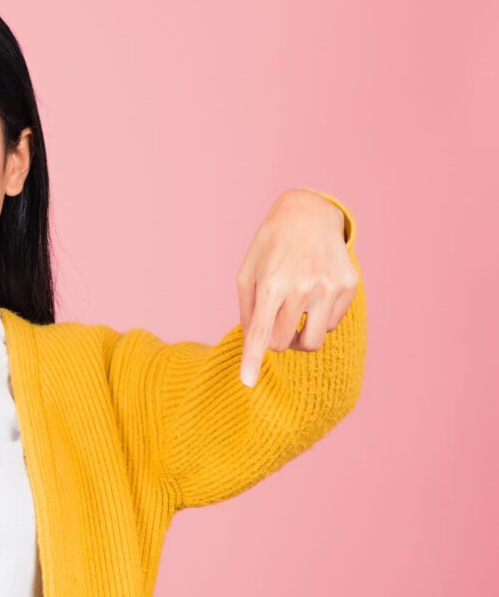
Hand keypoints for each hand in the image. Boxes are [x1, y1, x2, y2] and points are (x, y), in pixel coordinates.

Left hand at [236, 188, 358, 386]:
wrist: (308, 214)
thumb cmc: (270, 248)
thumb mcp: (247, 273)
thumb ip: (247, 311)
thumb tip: (254, 347)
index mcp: (271, 284)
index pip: (259, 332)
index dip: (252, 360)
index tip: (247, 383)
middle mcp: (302, 287)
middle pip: (283, 343)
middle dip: (275, 340)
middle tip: (273, 322)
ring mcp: (328, 287)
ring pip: (311, 342)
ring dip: (298, 337)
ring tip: (293, 314)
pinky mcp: (348, 287)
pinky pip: (331, 324)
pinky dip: (319, 318)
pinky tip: (314, 293)